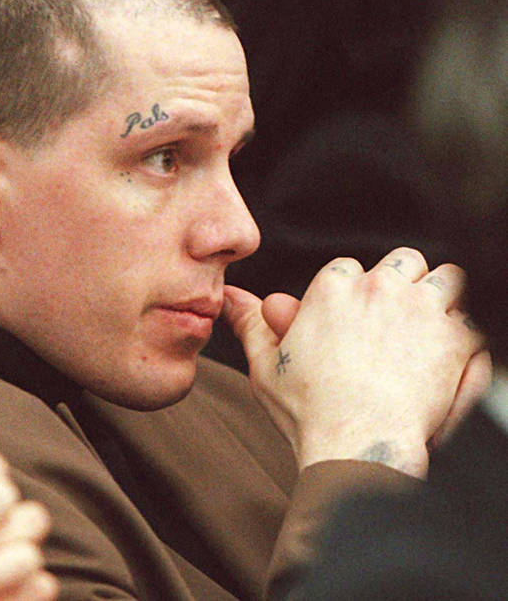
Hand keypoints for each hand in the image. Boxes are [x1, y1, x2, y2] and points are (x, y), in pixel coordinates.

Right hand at [224, 247, 487, 476]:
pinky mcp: (459, 338)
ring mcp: (424, 309)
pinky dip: (468, 340)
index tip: (352, 322)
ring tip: (427, 334)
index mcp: (332, 289)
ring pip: (447, 279)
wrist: (358, 444)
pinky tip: (448, 364)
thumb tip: (232, 298)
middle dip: (401, 286)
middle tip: (393, 323)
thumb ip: (251, 323)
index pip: (349, 268)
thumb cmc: (310, 410)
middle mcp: (380, 288)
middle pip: (402, 263)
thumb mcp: (266, 364)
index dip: (352, 295)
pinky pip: (476, 320)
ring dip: (441, 300)